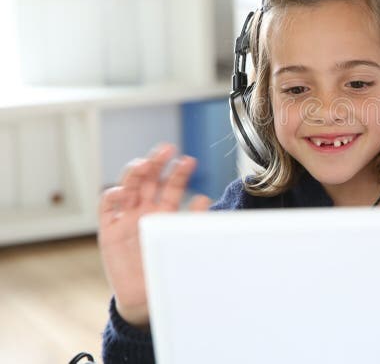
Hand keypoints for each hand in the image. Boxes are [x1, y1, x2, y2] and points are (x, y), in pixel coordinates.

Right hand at [97, 144, 211, 327]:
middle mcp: (144, 210)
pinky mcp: (109, 232)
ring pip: (128, 187)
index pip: (170, 185)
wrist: (145, 299)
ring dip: (135, 173)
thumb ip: (192, 221)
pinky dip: (113, 196)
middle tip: (167, 149)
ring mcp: (125, 218)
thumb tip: (205, 199)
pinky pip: (107, 209)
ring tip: (145, 164)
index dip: (178, 172)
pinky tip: (123, 191)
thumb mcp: (182, 242)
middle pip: (148, 179)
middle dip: (156, 162)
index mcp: (163, 211)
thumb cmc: (166, 269)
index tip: (188, 160)